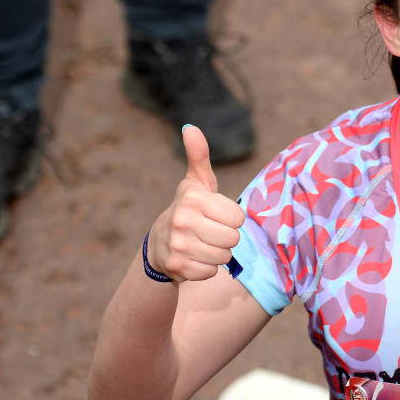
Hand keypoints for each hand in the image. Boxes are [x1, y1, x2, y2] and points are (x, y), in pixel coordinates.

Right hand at [147, 125, 245, 281]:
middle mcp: (182, 219)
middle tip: (210, 232)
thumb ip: (199, 155)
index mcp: (192, 197)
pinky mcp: (177, 266)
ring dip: (217, 254)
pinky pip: (211, 272)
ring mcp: (178, 244)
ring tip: (202, 244)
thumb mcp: (196, 182)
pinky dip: (206, 268)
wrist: (160, 244)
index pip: (238, 218)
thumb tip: (190, 127)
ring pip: (223, 257)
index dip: (231, 219)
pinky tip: (194, 258)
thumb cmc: (190, 209)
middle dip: (226, 238)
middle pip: (233, 238)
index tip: (216, 216)